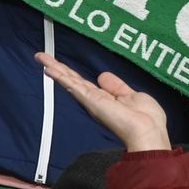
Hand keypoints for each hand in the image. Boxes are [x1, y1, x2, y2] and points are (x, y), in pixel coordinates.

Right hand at [36, 52, 170, 151]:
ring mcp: (91, 100)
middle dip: (57, 68)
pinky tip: (49, 69)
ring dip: (54, 68)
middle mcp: (94, 100)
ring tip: (41, 57)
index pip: (84, 83)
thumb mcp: (133, 95)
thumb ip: (116, 86)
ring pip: (69, 80)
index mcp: (105, 99)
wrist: (148, 131)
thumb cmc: (147, 118)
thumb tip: (102, 76)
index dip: (72, 74)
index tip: (60, 65)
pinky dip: (60, 76)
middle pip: (72, 80)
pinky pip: (72, 85)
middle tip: (42, 56)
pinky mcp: (90, 100)